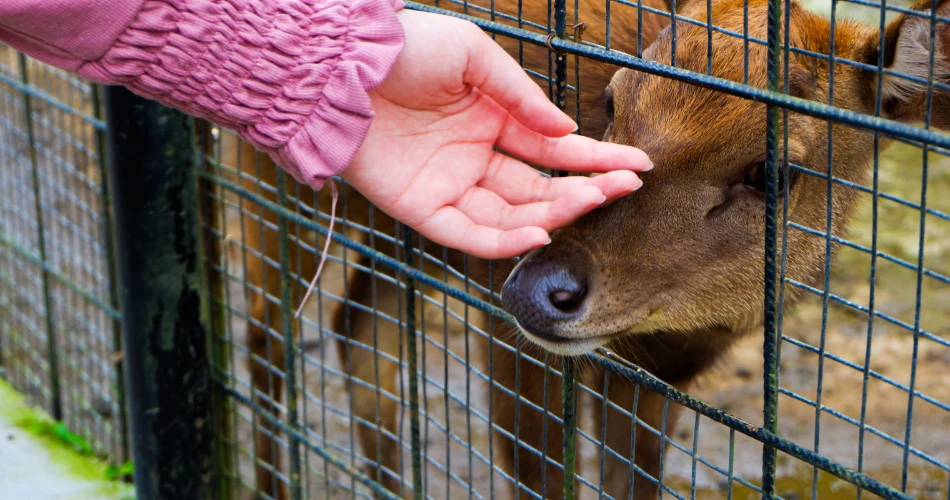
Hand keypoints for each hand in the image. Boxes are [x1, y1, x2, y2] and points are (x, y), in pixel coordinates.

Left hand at [342, 9, 652, 258]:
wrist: (341, 66)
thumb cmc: (406, 50)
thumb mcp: (473, 56)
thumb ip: (520, 96)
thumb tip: (566, 133)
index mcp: (493, 121)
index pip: (554, 150)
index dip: (596, 159)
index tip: (638, 166)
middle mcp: (476, 158)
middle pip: (539, 188)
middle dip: (584, 190)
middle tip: (624, 187)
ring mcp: (450, 186)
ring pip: (511, 216)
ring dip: (552, 214)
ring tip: (591, 203)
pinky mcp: (422, 209)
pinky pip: (468, 234)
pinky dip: (503, 241)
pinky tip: (538, 233)